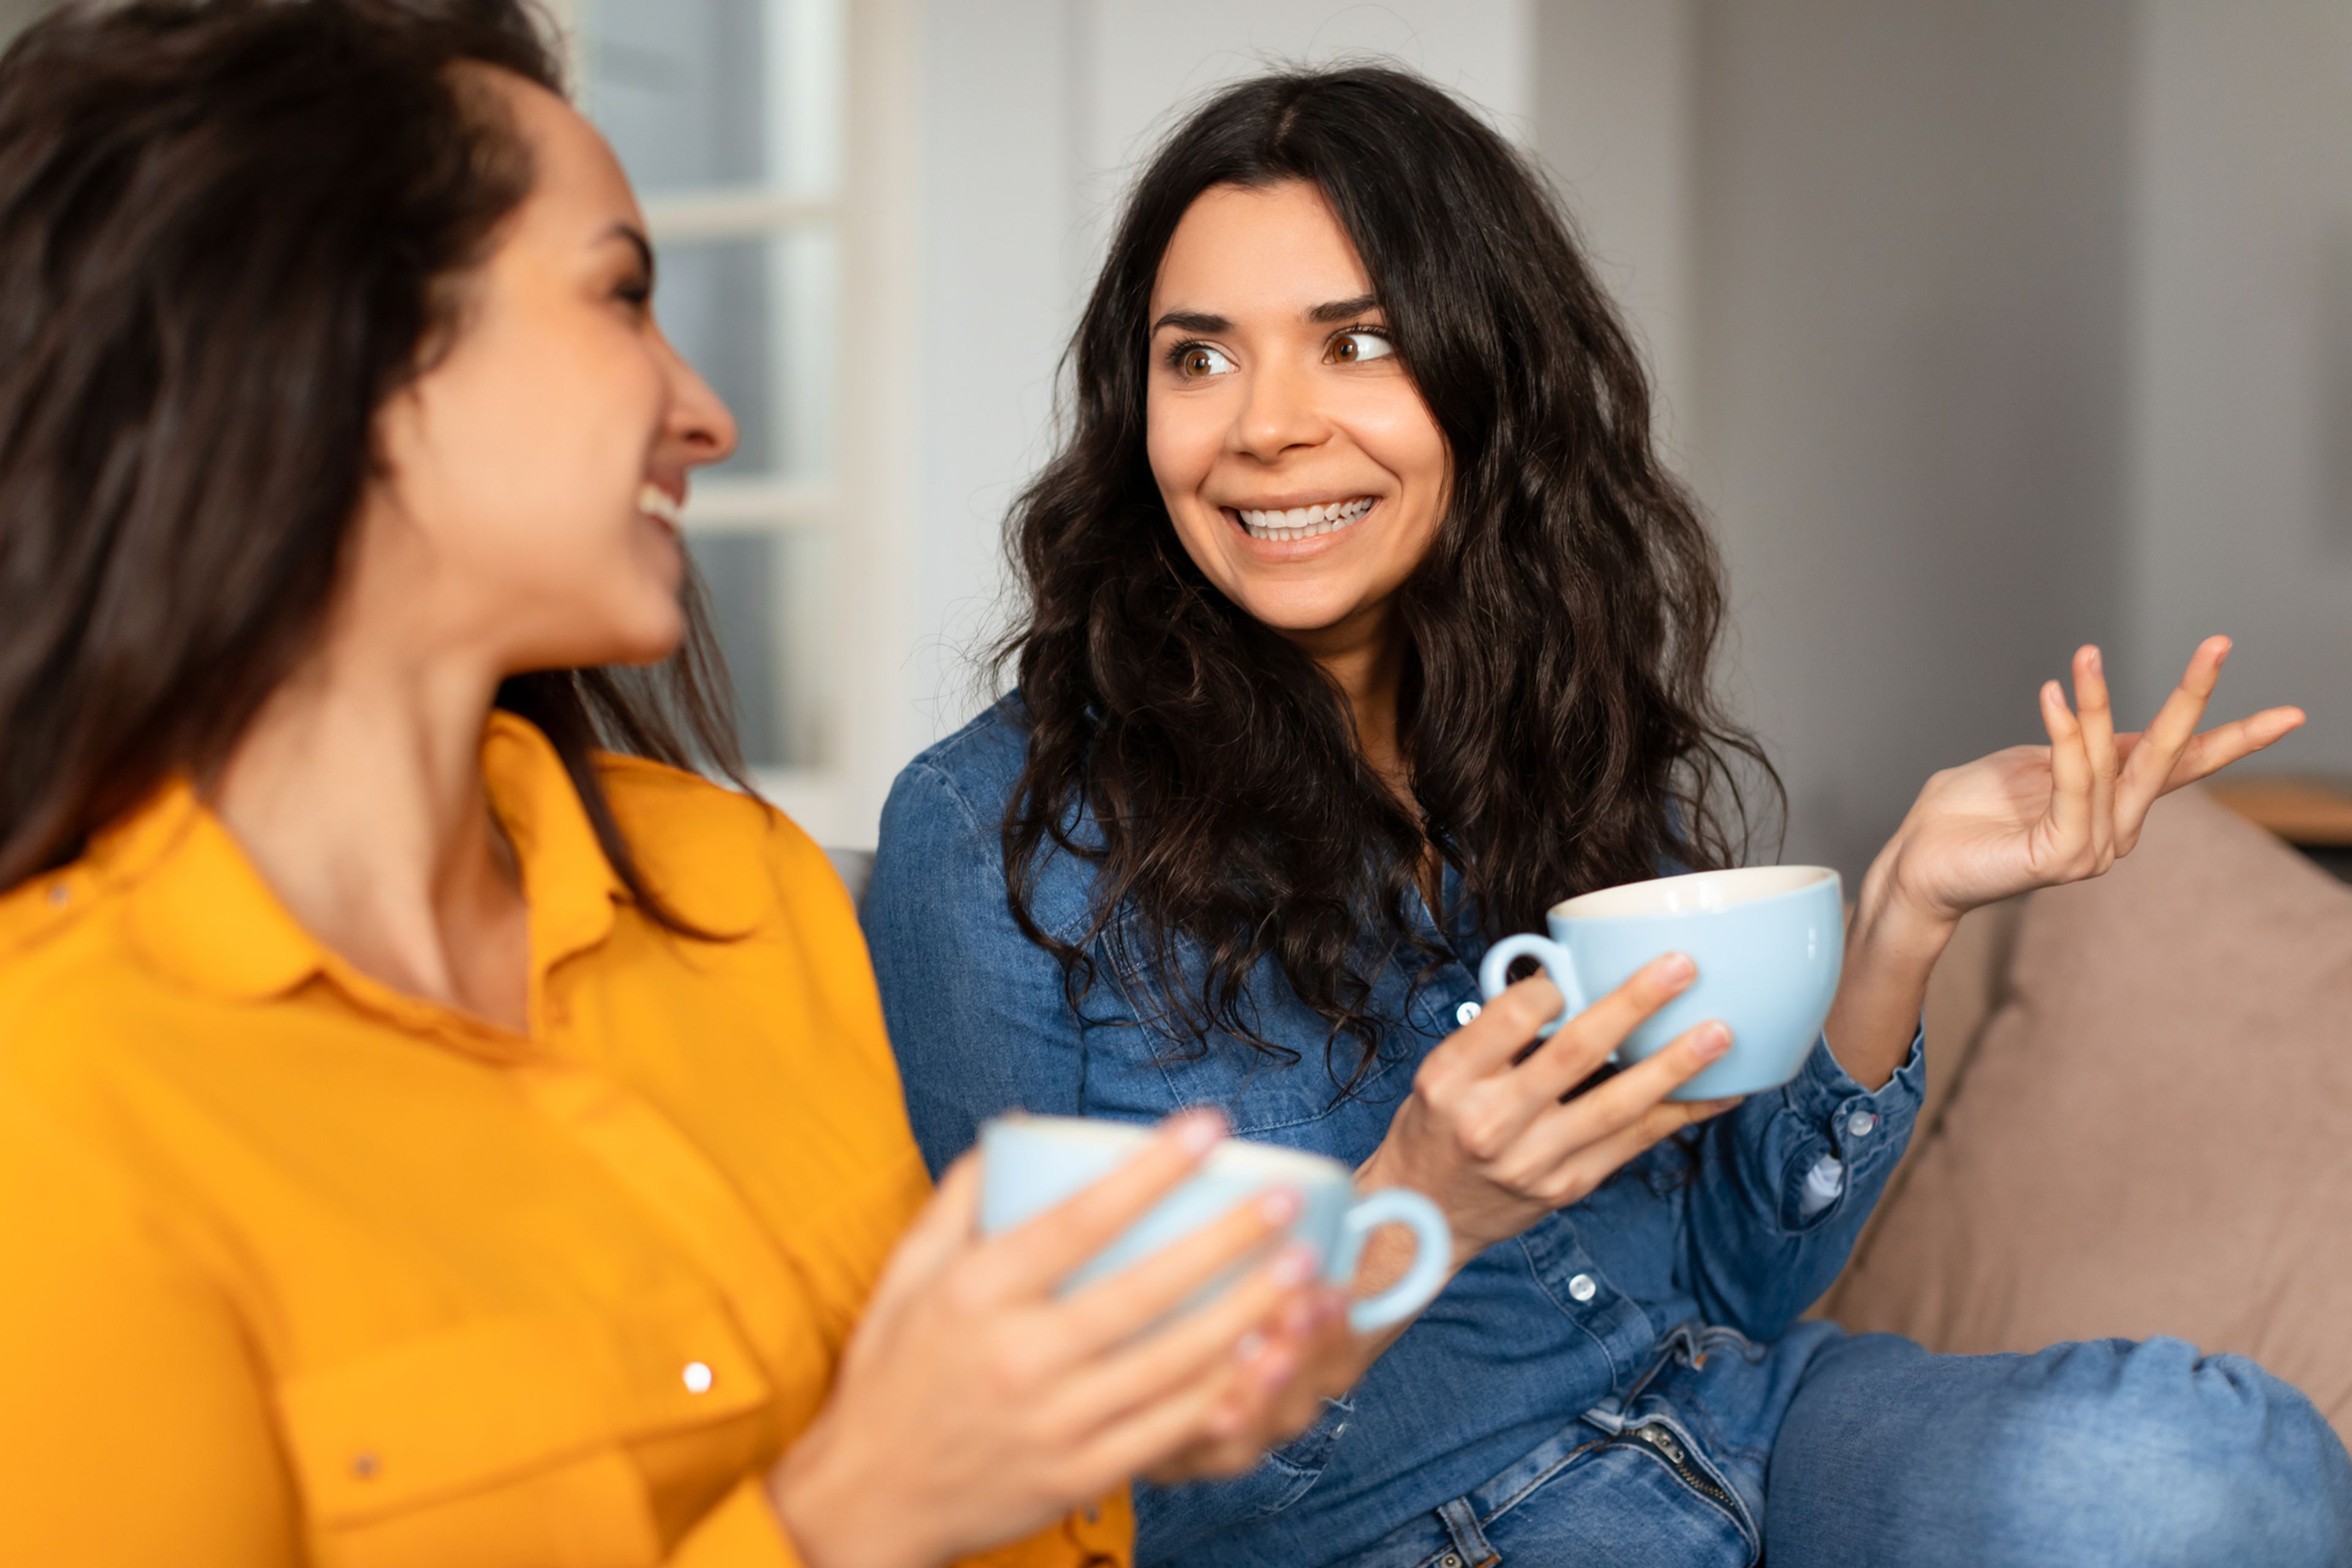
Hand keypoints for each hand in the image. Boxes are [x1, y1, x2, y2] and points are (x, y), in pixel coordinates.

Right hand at [769, 1111, 1340, 1567]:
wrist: (870, 1498)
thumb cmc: (892, 1372)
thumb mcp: (906, 1273)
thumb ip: (960, 1197)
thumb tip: (1021, 1129)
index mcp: (977, 1294)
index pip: (1078, 1220)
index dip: (1150, 1171)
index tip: (1210, 1127)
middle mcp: (1020, 1356)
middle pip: (1145, 1290)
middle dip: (1228, 1242)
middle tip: (1288, 1201)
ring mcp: (1056, 1422)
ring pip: (1174, 1363)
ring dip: (1249, 1314)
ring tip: (1305, 1272)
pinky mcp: (1080, 1472)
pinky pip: (1170, 1429)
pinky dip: (1226, 1392)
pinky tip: (1270, 1355)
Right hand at [1359, 959, 1740, 1265]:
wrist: (1423, 1220)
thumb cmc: (1434, 1132)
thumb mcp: (1439, 1074)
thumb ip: (1495, 1036)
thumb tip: (1565, 979)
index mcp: (1452, 1079)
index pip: (1514, 1016)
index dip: (1552, 985)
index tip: (1570, 976)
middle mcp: (1493, 1121)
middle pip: (1576, 1052)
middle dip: (1635, 1004)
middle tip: (1682, 968)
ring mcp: (1535, 1160)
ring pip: (1618, 1104)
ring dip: (1675, 1065)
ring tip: (1719, 1034)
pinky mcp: (1569, 1187)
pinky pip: (1633, 1143)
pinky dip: (1679, 1115)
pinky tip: (1718, 1092)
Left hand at [1822, 637, 2304, 1090]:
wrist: (1914, 861)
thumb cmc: (1963, 814)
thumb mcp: (2030, 764)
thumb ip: (2077, 748)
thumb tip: (2110, 723)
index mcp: (2110, 805)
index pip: (2181, 766)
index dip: (2232, 737)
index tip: (2288, 713)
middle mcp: (2113, 831)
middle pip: (2166, 758)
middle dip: (2193, 699)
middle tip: (2219, 644)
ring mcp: (2091, 849)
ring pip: (2111, 763)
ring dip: (2095, 706)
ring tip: (2081, 660)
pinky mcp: (2060, 856)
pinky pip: (2075, 783)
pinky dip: (2067, 739)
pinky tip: (2054, 696)